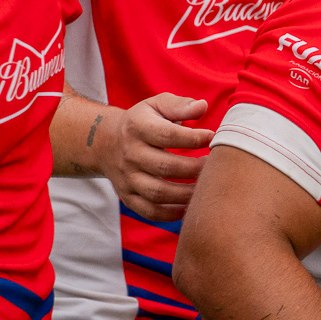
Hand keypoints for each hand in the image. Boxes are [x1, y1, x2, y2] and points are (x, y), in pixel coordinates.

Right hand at [93, 93, 210, 219]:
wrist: (106, 142)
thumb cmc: (143, 121)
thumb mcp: (156, 105)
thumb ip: (180, 105)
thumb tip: (203, 106)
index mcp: (137, 127)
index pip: (167, 135)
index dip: (192, 138)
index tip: (212, 138)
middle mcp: (130, 154)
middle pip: (165, 167)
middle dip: (194, 169)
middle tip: (214, 166)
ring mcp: (127, 178)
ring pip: (158, 193)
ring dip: (186, 194)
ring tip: (206, 188)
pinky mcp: (128, 197)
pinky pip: (150, 212)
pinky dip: (171, 214)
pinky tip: (189, 207)